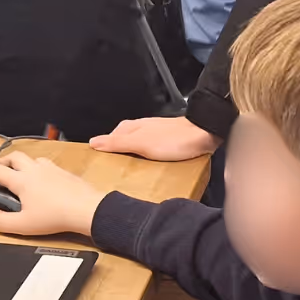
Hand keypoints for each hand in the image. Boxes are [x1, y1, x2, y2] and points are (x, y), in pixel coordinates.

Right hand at [0, 152, 107, 237]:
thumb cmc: (56, 216)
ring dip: (22, 164)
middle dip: (1, 162)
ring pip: (32, 159)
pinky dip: (38, 169)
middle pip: (13, 157)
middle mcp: (35, 170)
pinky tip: (43, 181)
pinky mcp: (65, 173)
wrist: (87, 209)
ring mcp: (52, 169)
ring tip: (19, 175)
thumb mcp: (23, 225)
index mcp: (22, 181)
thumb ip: (1, 221)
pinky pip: (47, 165)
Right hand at [89, 115, 219, 161]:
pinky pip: (151, 150)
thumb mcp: (140, 144)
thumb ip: (117, 143)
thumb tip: (94, 142)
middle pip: (123, 140)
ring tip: (130, 171)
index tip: (98, 161)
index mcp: (132, 127)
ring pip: (137, 145)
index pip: (110, 137)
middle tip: (114, 169)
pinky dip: (147, 158)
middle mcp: (142, 128)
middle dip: (118, 153)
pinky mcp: (169, 142)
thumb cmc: (175, 139)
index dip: (104, 148)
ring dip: (133, 156)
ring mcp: (156, 134)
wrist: (204, 135)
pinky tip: (150, 167)